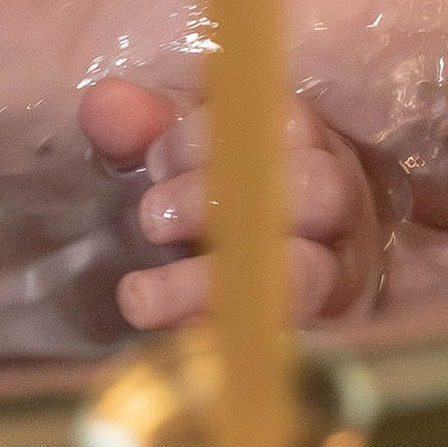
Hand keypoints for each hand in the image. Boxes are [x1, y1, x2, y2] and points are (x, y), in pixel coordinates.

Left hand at [80, 77, 382, 329]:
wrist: (257, 308)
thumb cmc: (217, 218)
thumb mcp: (178, 167)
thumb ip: (143, 130)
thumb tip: (106, 102)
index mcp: (310, 148)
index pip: (286, 122)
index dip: (214, 137)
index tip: (155, 160)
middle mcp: (341, 209)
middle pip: (318, 188)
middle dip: (222, 199)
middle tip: (151, 219)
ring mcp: (341, 279)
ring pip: (304, 275)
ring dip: (212, 283)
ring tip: (141, 296)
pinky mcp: (325, 342)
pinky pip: (287, 343)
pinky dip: (223, 340)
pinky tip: (173, 338)